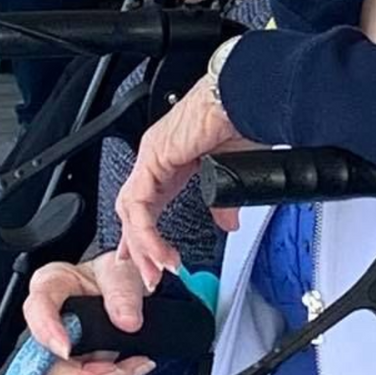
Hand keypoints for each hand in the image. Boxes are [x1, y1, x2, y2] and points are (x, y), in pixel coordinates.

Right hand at [23, 254, 157, 374]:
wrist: (129, 290)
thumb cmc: (116, 274)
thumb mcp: (123, 271)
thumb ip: (123, 293)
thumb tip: (127, 322)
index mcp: (51, 286)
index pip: (37, 310)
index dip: (47, 333)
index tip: (66, 350)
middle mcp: (48, 321)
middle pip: (46, 361)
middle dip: (86, 374)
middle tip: (122, 369)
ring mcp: (58, 349)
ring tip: (135, 367)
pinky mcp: (73, 368)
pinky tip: (130, 371)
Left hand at [116, 76, 249, 287]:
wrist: (244, 99)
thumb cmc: (241, 119)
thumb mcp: (230, 173)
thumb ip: (223, 202)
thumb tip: (228, 224)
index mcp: (171, 157)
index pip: (146, 202)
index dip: (143, 233)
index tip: (145, 258)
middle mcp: (156, 156)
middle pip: (132, 210)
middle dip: (138, 247)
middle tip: (149, 275)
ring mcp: (151, 156)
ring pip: (131, 211)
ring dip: (143, 247)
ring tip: (156, 271)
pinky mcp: (153, 159)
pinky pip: (140, 206)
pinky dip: (148, 234)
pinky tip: (160, 252)